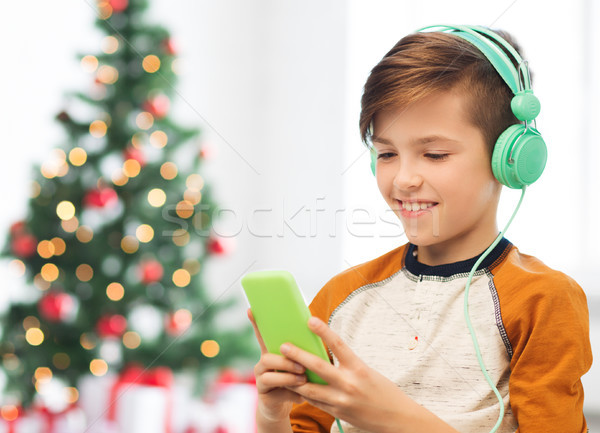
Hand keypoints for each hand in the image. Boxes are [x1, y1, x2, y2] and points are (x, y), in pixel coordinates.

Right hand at [247, 309, 306, 423]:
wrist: (284, 405)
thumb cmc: (295, 380)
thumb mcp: (298, 365)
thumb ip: (301, 352)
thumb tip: (317, 337)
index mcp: (272, 352)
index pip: (263, 335)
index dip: (256, 323)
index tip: (251, 310)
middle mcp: (263, 364)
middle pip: (266, 357)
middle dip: (285, 361)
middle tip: (301, 365)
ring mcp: (261, 379)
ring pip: (268, 375)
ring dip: (287, 376)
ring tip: (303, 379)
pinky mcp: (264, 394)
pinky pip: (275, 391)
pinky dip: (290, 392)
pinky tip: (301, 395)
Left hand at [281, 317, 456, 432]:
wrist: (397, 420)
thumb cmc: (384, 392)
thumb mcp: (367, 371)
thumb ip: (347, 364)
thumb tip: (325, 353)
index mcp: (359, 368)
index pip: (338, 344)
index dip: (322, 330)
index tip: (309, 319)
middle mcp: (349, 384)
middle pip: (317, 366)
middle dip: (298, 355)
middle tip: (284, 346)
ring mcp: (341, 400)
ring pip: (309, 387)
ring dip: (294, 377)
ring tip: (282, 368)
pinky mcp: (337, 413)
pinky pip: (315, 401)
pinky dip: (304, 393)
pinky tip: (295, 386)